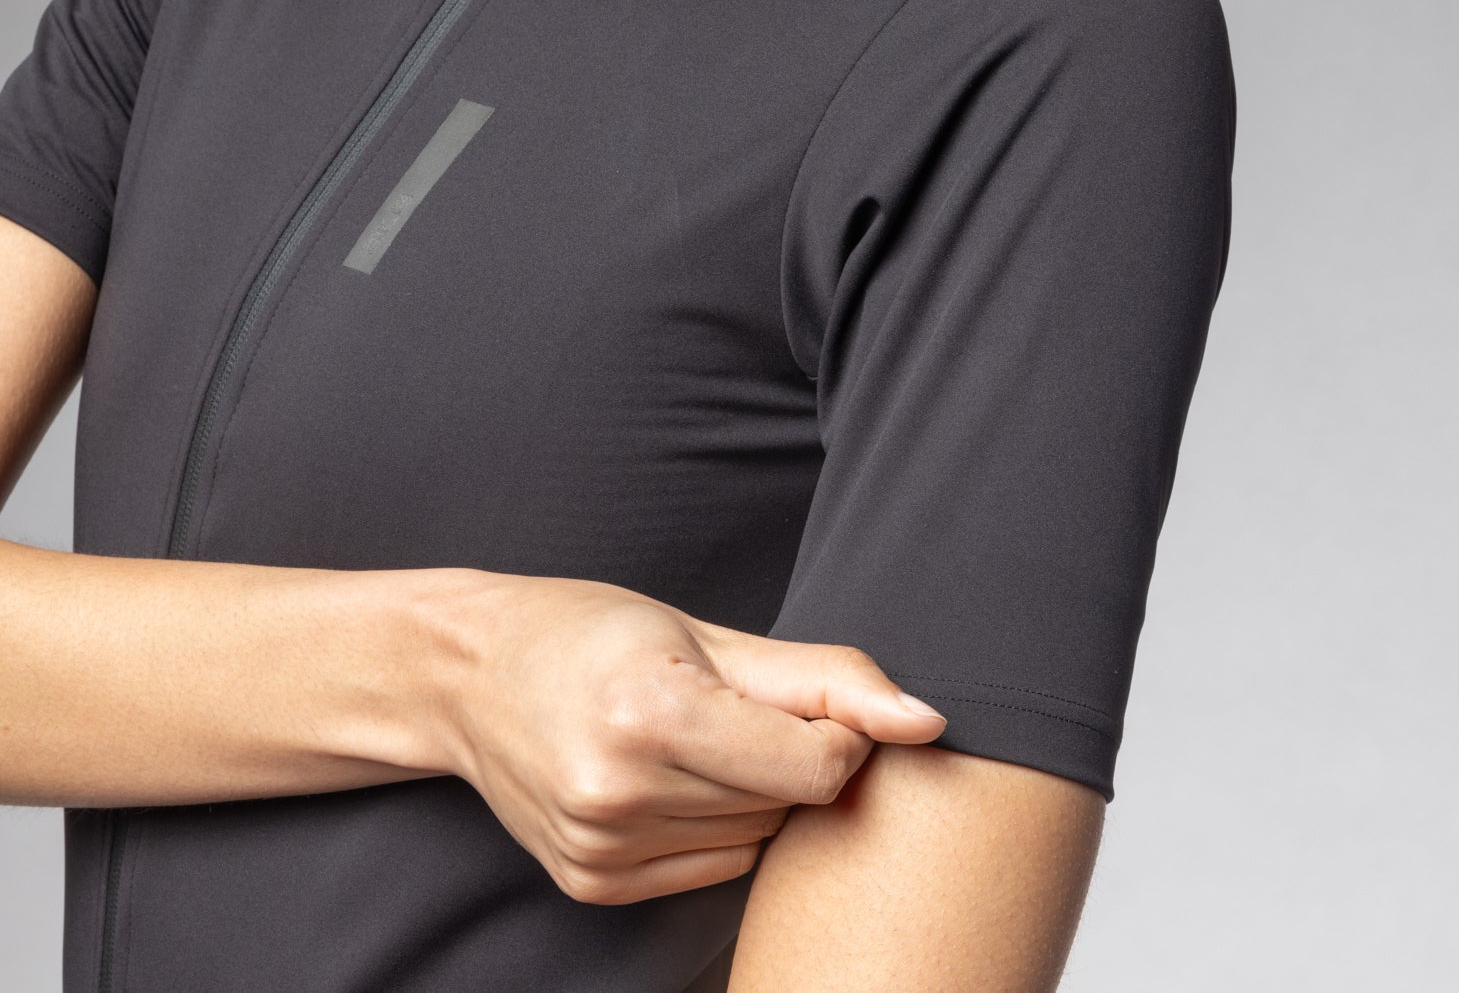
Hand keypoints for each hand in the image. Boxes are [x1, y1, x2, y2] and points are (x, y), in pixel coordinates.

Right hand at [438, 574, 945, 903]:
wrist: (469, 673)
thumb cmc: (593, 631)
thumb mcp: (711, 631)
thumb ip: (826, 676)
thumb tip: (928, 720)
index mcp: (652, 711)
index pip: (819, 766)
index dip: (835, 731)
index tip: (800, 697)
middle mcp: (620, 792)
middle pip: (789, 805)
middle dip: (789, 755)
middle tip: (729, 707)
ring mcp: (601, 850)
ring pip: (756, 840)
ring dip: (751, 793)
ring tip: (691, 736)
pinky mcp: (593, 886)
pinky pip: (714, 869)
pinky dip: (713, 826)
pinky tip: (666, 778)